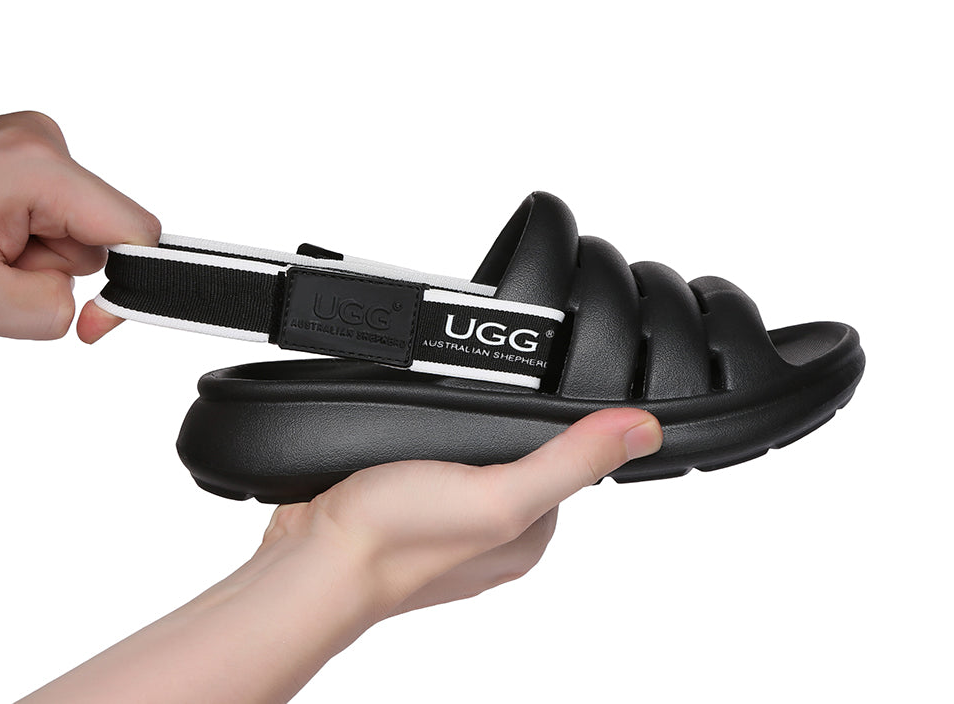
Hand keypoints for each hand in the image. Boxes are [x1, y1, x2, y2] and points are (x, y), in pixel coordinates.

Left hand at [0, 111, 159, 340]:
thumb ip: (50, 311)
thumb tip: (82, 312)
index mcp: (39, 165)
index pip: (136, 231)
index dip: (127, 287)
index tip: (92, 325)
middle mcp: (40, 140)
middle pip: (99, 235)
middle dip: (53, 268)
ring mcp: (26, 142)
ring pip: (72, 228)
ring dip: (30, 256)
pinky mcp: (16, 152)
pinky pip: (50, 212)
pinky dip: (20, 237)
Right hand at [261, 407, 663, 618]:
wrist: (310, 556)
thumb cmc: (396, 538)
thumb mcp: (500, 493)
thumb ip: (570, 460)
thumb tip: (643, 430)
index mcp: (528, 538)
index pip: (567, 464)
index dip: (557, 426)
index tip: (537, 397)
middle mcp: (492, 535)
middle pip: (518, 455)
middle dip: (500, 425)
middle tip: (475, 406)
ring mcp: (446, 521)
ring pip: (472, 455)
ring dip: (459, 431)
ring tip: (440, 419)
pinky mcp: (406, 505)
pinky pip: (433, 460)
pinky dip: (426, 442)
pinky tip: (410, 437)